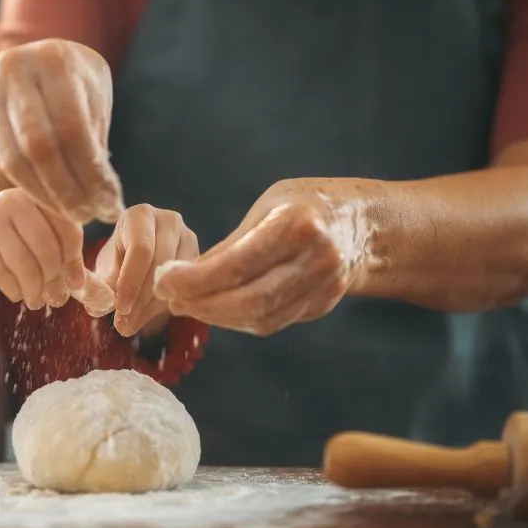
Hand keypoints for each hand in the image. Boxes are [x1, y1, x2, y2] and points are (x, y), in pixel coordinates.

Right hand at [0, 39, 124, 223]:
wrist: (38, 59)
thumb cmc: (78, 82)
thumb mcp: (95, 97)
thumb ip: (96, 140)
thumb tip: (104, 199)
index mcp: (55, 60)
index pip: (72, 129)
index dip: (91, 173)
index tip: (110, 203)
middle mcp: (16, 70)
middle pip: (40, 146)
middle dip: (67, 190)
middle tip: (89, 216)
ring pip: (16, 158)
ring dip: (47, 195)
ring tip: (74, 215)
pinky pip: (4, 160)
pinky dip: (30, 187)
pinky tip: (52, 202)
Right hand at [0, 189, 87, 310]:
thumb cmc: (6, 240)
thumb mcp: (33, 235)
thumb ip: (61, 253)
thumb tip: (82, 283)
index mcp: (33, 196)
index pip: (67, 226)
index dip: (74, 258)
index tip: (75, 281)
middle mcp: (11, 202)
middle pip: (46, 247)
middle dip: (54, 278)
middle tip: (55, 296)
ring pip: (25, 265)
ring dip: (35, 290)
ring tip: (37, 300)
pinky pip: (5, 277)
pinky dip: (15, 291)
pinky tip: (16, 293)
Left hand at [96, 205, 198, 337]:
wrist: (137, 254)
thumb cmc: (118, 258)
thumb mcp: (106, 267)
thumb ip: (104, 284)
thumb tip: (100, 307)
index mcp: (140, 215)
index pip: (141, 249)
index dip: (131, 282)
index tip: (120, 309)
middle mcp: (169, 220)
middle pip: (161, 263)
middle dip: (141, 298)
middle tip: (123, 324)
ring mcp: (188, 238)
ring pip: (176, 277)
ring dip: (152, 306)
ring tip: (131, 324)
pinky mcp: (200, 257)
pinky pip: (187, 285)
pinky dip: (166, 305)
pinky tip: (147, 316)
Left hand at [153, 179, 366, 335]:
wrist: (364, 224)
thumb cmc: (304, 206)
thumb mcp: (267, 207)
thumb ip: (231, 244)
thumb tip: (180, 277)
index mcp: (298, 224)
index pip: (236, 264)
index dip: (194, 279)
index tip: (162, 280)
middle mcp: (316, 258)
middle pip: (249, 300)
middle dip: (201, 304)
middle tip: (169, 298)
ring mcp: (325, 286)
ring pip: (260, 318)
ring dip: (216, 317)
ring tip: (186, 305)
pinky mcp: (323, 305)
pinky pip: (273, 322)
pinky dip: (239, 320)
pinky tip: (216, 310)